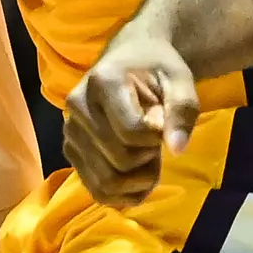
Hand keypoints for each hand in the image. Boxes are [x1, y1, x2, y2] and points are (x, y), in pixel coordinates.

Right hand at [64, 21, 198, 208]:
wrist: (127, 58)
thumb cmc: (155, 68)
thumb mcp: (179, 79)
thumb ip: (182, 110)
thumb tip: (177, 149)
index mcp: (102, 81)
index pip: (132, 132)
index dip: (158, 138)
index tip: (164, 123)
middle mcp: (77, 105)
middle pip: (120, 160)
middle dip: (149, 160)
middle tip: (157, 142)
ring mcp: (70, 130)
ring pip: (106, 181)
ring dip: (137, 181)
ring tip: (148, 158)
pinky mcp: (69, 149)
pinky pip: (96, 190)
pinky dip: (123, 195)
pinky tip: (137, 177)